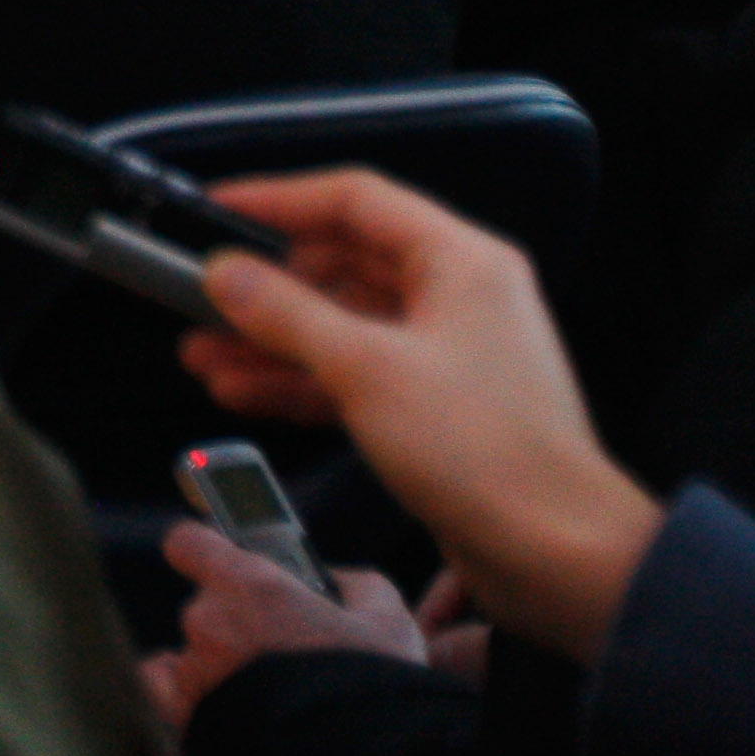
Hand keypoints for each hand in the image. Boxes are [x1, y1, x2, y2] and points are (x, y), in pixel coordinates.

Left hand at [140, 525, 439, 729]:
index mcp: (251, 588)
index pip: (188, 542)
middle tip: (284, 645)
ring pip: (195, 649)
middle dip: (240, 618)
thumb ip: (353, 584)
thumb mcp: (387, 619)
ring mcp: (193, 671)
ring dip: (223, 660)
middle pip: (205, 604)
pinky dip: (184, 687)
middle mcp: (209, 622)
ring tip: (273, 689)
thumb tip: (333, 580)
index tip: (225, 561)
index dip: (205, 549)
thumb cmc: (375, 688)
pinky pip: (164, 686)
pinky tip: (219, 695)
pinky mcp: (186, 716)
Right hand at [175, 169, 668, 660]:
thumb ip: (285, 313)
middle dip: (266, 287)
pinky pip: (356, 375)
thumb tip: (221, 272)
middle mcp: (458, 297)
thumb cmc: (477, 447)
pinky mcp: (438, 410)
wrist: (560, 556)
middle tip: (194, 300)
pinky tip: (243, 393)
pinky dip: (303, 380)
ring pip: (343, 326)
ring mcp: (449, 355)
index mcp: (460, 262)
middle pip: (344, 265)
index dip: (279, 199)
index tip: (212, 212)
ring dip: (273, 340)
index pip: (356, 200)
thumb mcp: (365, 369)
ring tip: (201, 357)